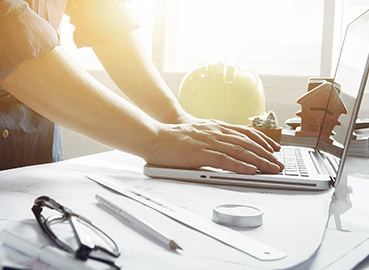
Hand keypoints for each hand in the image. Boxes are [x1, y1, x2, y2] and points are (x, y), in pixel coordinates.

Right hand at [147, 117, 283, 173]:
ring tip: (273, 169)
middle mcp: (216, 132)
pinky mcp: (201, 153)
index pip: (245, 132)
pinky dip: (240, 165)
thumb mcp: (197, 132)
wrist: (155, 136)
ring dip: (260, 160)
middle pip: (247, 142)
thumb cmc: (173, 137)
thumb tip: (225, 147)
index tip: (274, 148)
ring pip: (240, 150)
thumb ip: (212, 137)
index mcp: (215, 127)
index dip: (263, 140)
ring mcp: (209, 142)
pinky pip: (225, 160)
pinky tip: (251, 170)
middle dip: (267, 153)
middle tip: (280, 163)